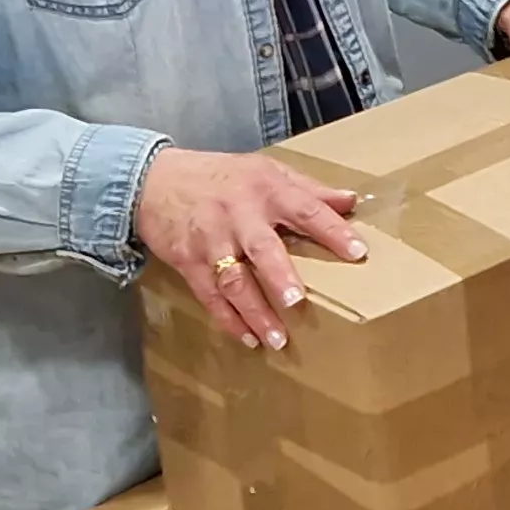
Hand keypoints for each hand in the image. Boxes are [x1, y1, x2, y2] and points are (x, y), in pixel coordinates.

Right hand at [136, 147, 365, 351]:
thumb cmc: (221, 176)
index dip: (332, 230)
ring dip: (255, 311)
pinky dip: (227, 319)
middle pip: (261, 247)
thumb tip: (351, 201)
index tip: (357, 251)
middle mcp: (239, 215)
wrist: (153, 180)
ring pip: (234, 280)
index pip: (305, 209)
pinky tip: (247, 338)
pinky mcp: (188, 261)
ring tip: (277, 339)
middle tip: (297, 301)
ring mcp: (211, 240)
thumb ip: (309, 189)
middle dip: (279, 275)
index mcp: (266, 190)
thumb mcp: (266, 171)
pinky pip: (209, 295)